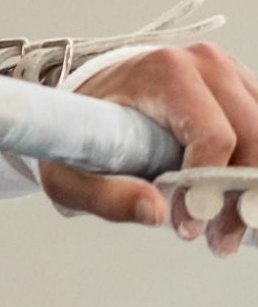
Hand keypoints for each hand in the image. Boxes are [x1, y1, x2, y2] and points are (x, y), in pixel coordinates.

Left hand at [50, 42, 257, 255]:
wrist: (87, 95)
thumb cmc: (79, 132)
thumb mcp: (69, 171)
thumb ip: (106, 195)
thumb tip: (156, 213)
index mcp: (166, 72)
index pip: (214, 137)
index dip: (208, 188)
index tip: (190, 227)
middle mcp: (205, 64)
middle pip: (253, 137)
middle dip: (241, 196)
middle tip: (220, 242)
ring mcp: (229, 72)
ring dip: (255, 187)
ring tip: (228, 231)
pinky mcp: (241, 87)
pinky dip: (254, 169)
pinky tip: (236, 202)